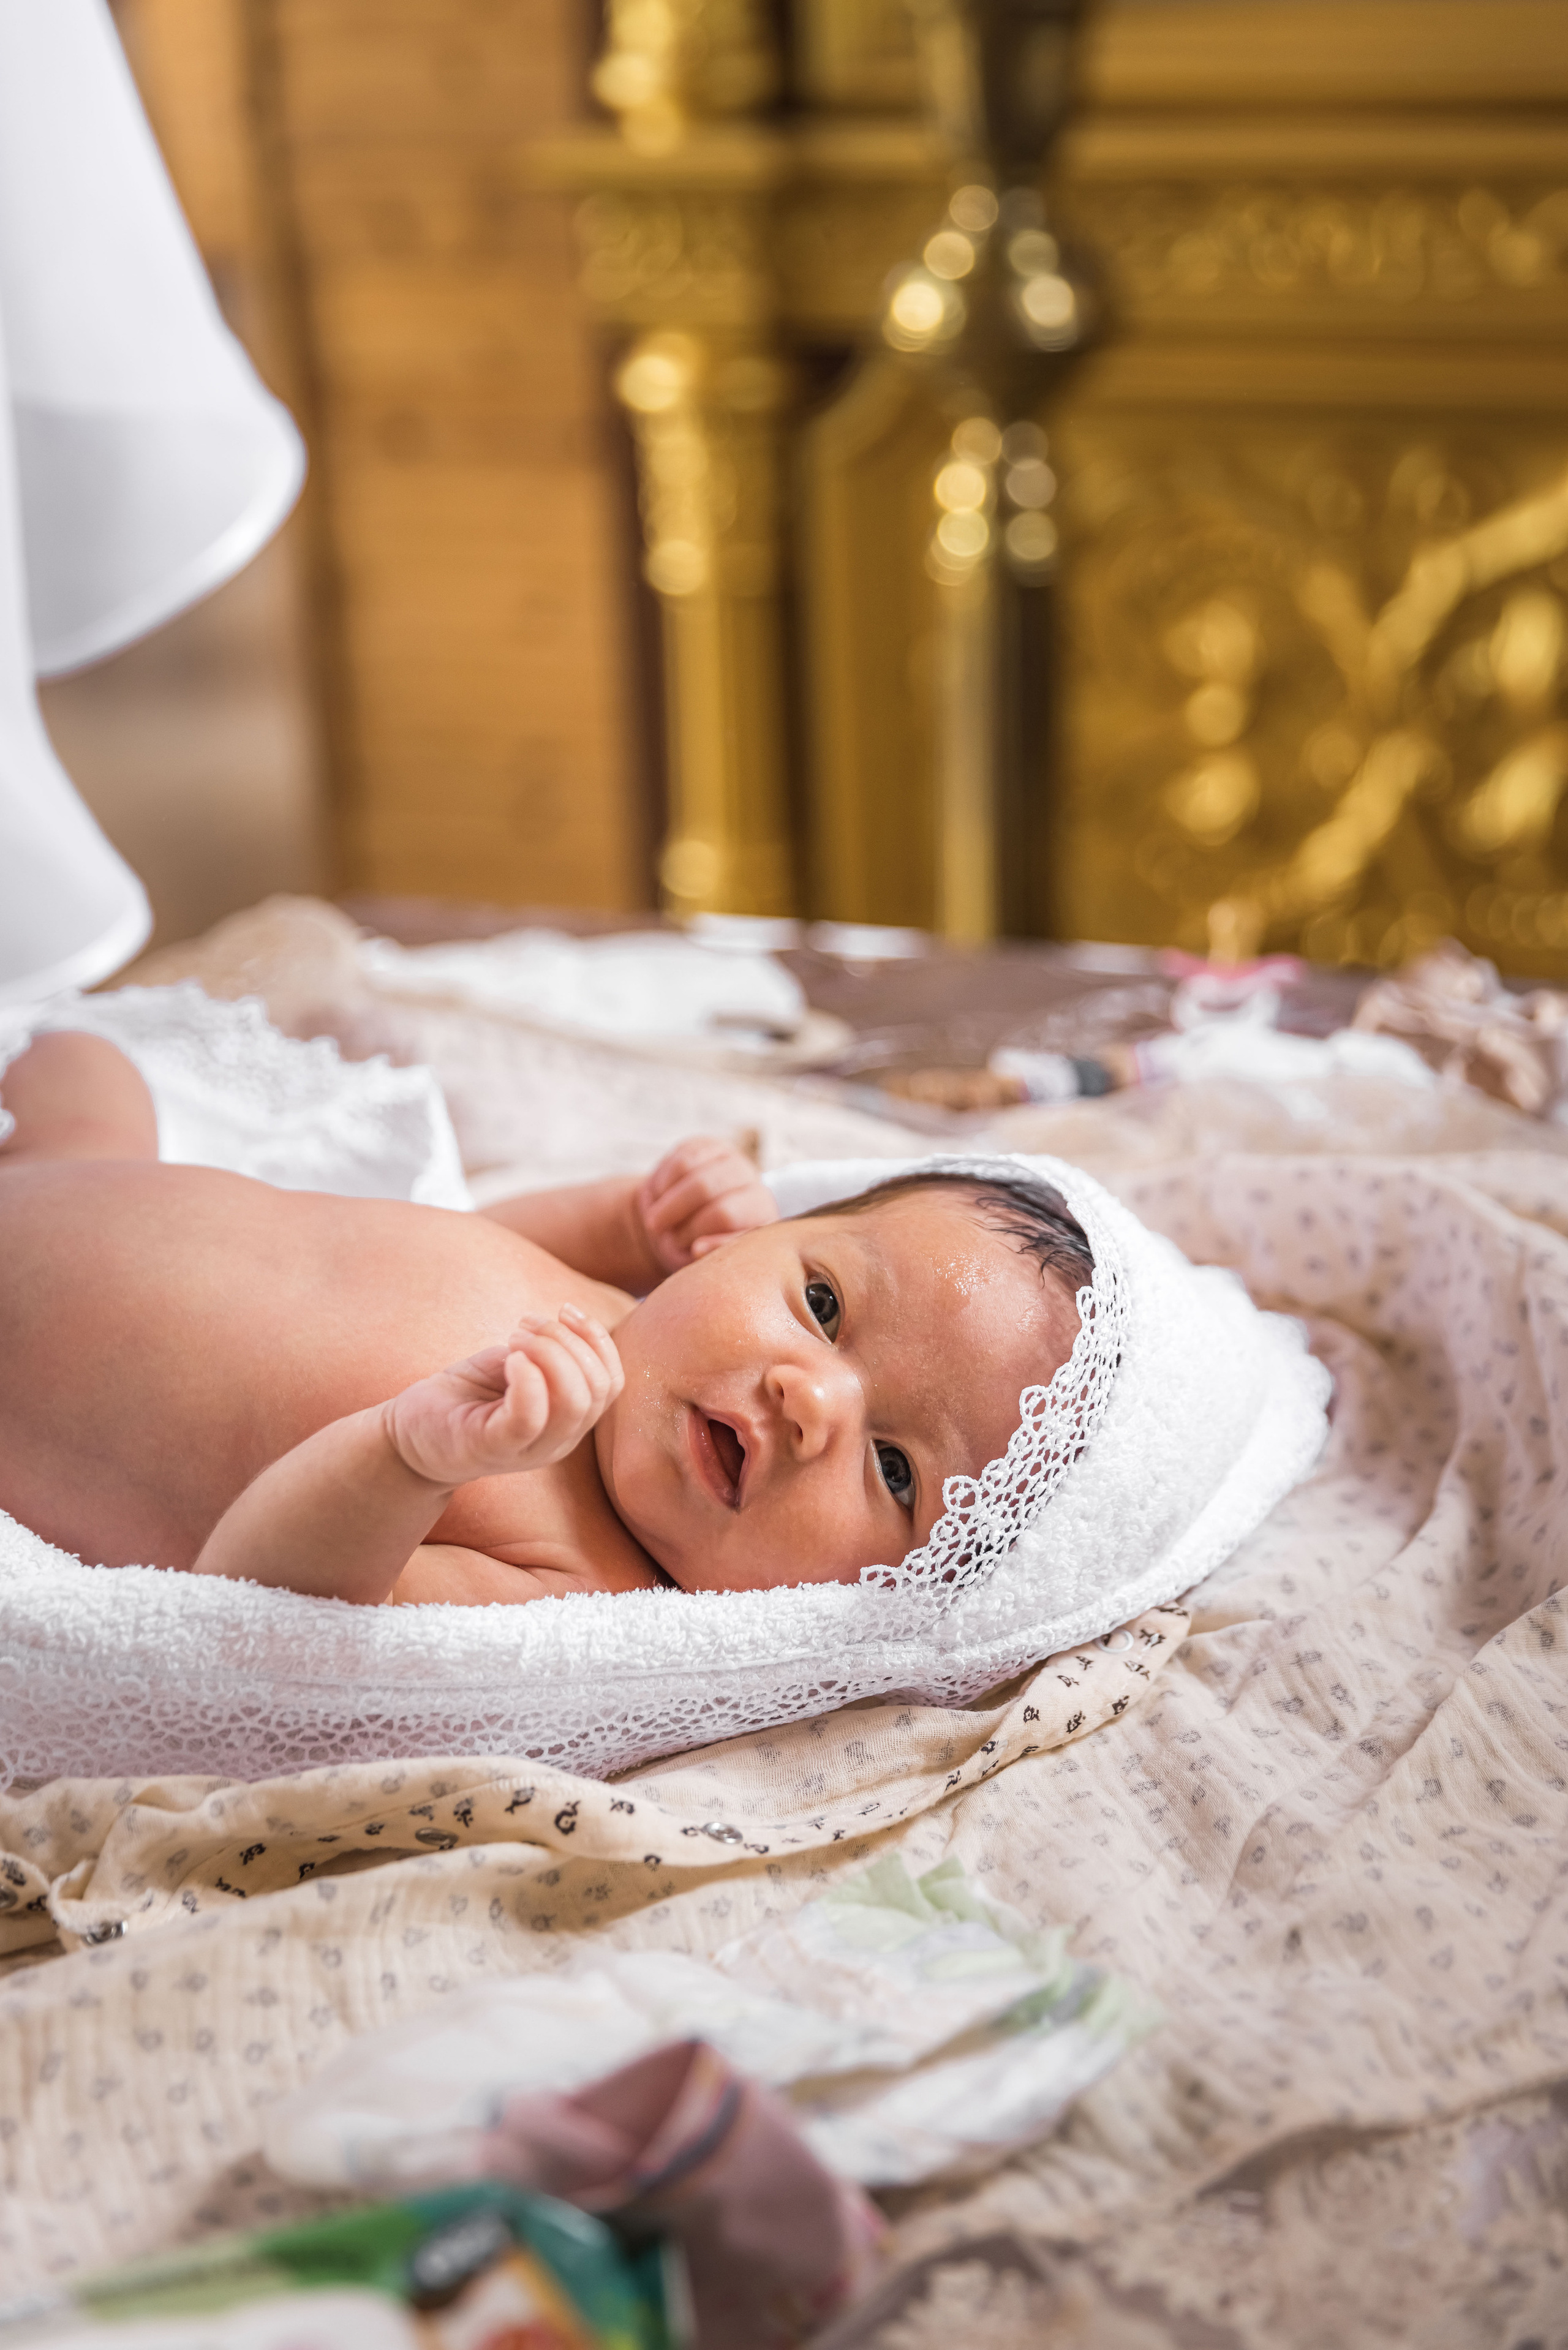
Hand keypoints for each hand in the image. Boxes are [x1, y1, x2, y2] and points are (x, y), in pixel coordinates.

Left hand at [384, 1302, 622, 1487]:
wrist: (409, 1436)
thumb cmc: (464, 1398)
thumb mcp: (512, 1366)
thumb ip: (545, 1353)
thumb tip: (564, 1327)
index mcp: (568, 1421)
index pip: (612, 1382)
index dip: (598, 1338)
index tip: (564, 1308)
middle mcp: (558, 1441)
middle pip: (598, 1388)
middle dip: (568, 1340)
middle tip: (523, 1325)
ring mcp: (528, 1450)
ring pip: (573, 1403)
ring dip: (549, 1352)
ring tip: (514, 1337)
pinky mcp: (492, 1449)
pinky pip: (528, 1417)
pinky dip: (527, 1378)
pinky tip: (509, 1358)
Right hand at [636, 1134, 777, 1273]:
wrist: (683, 1217)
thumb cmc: (695, 1246)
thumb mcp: (704, 1262)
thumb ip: (707, 1257)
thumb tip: (697, 1249)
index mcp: (763, 1223)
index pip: (746, 1233)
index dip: (720, 1242)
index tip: (695, 1250)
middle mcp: (757, 1190)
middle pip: (720, 1209)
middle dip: (686, 1224)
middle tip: (658, 1232)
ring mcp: (735, 1165)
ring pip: (697, 1179)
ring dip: (669, 1203)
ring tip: (657, 1218)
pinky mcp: (710, 1147)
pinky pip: (682, 1161)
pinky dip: (663, 1182)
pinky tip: (660, 1194)